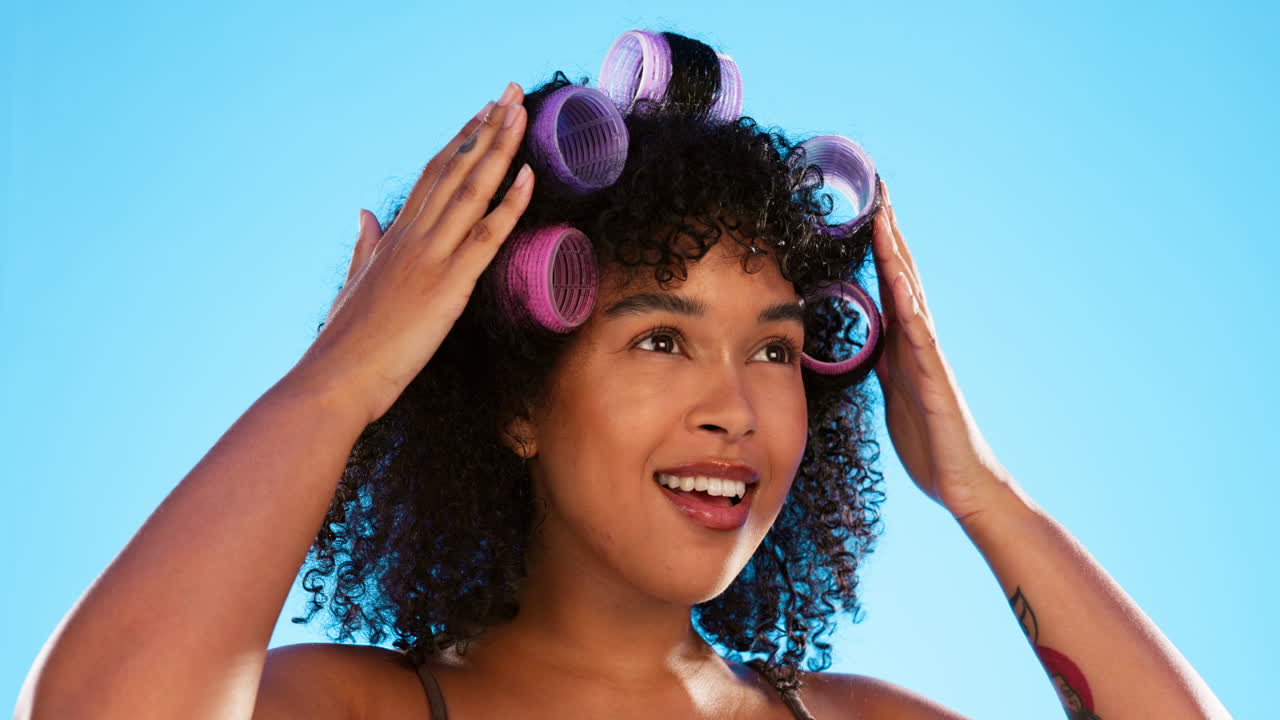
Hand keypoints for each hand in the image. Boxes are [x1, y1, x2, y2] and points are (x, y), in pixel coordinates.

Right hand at [294, 82, 533, 425]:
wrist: (336, 378)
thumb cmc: (345, 341)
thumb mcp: (353, 282)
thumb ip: (364, 244)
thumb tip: (364, 212)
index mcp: (394, 237)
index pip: (432, 175)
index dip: (459, 142)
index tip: (480, 114)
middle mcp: (413, 236)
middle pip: (455, 168)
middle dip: (485, 127)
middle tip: (510, 92)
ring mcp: (431, 257)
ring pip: (472, 189)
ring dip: (500, 147)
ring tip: (520, 110)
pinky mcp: (449, 285)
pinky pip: (487, 235)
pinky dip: (510, 203)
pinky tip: (529, 174)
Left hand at [870, 180, 1015, 521]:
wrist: (960, 482)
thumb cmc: (928, 440)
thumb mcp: (893, 391)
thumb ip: (882, 360)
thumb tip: (866, 338)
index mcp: (904, 342)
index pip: (888, 282)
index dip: (875, 245)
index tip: (863, 205)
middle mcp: (918, 340)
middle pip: (902, 274)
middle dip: (888, 231)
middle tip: (877, 187)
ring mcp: (929, 356)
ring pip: (911, 295)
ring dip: (896, 255)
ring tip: (882, 216)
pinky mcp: (935, 380)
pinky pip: (920, 337)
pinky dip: (909, 305)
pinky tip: (898, 280)